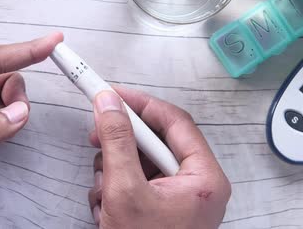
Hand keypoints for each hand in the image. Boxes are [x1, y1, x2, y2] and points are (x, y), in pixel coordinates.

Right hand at [87, 88, 230, 228]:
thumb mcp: (125, 191)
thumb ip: (117, 142)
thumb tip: (109, 105)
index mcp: (204, 178)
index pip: (175, 121)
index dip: (141, 104)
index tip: (114, 94)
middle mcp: (195, 186)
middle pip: (156, 141)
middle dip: (121, 142)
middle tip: (98, 134)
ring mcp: (177, 198)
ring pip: (141, 162)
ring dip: (113, 171)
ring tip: (104, 190)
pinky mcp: (160, 208)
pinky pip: (136, 182)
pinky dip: (115, 189)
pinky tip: (106, 207)